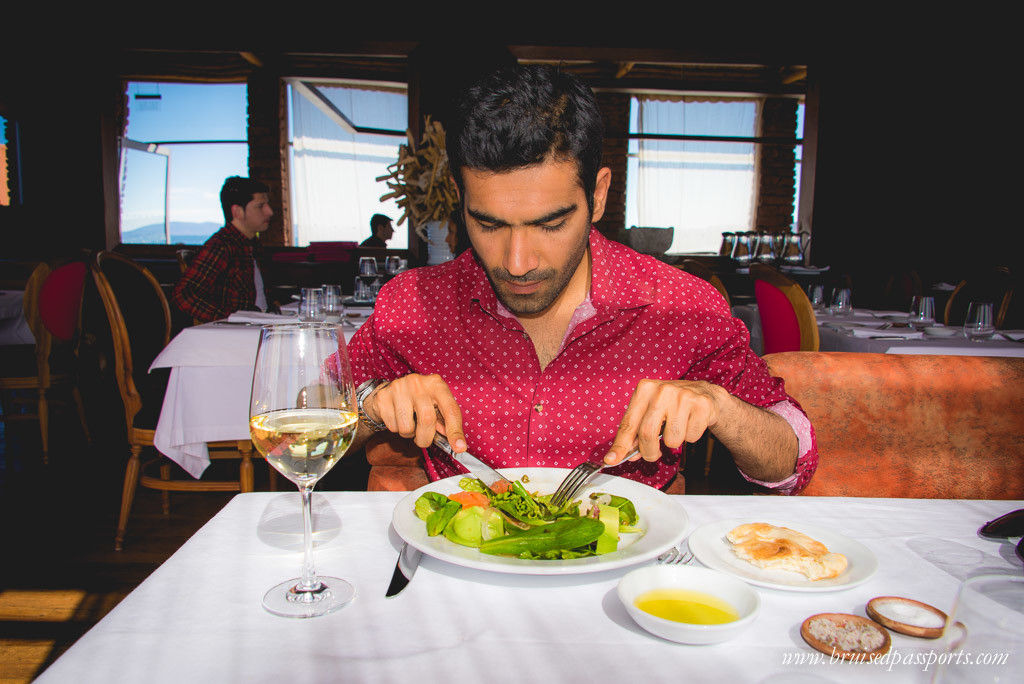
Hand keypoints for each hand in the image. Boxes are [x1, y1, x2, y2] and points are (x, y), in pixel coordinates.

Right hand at [363, 374, 466, 450]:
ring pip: (407, 427)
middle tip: (423, 439)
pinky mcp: (383, 397)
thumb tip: (455, 442)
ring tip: (409, 423)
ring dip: (409, 434)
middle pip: (427, 420)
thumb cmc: (419, 400)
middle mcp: (418, 383)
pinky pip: (392, 426)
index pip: (451, 410)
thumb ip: (445, 421)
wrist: (391, 390)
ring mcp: (399, 388)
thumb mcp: (436, 405)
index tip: (459, 448)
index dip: (455, 431)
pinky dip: (396, 429)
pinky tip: (398, 418)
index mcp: (437, 384)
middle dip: (426, 438)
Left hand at [603, 379, 724, 465]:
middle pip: (647, 434)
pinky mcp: (701, 405)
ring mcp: (682, 396)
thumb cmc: (671, 404)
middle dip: (649, 452)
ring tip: (677, 428)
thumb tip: (624, 455)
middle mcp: (662, 391)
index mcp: (644, 389)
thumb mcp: (650, 411)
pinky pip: (690, 437)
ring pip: (672, 440)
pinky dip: (689, 437)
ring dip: (673, 443)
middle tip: (653, 454)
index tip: (611, 460)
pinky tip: (690, 423)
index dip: (620, 445)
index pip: (628, 424)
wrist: (703, 393)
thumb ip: (636, 432)